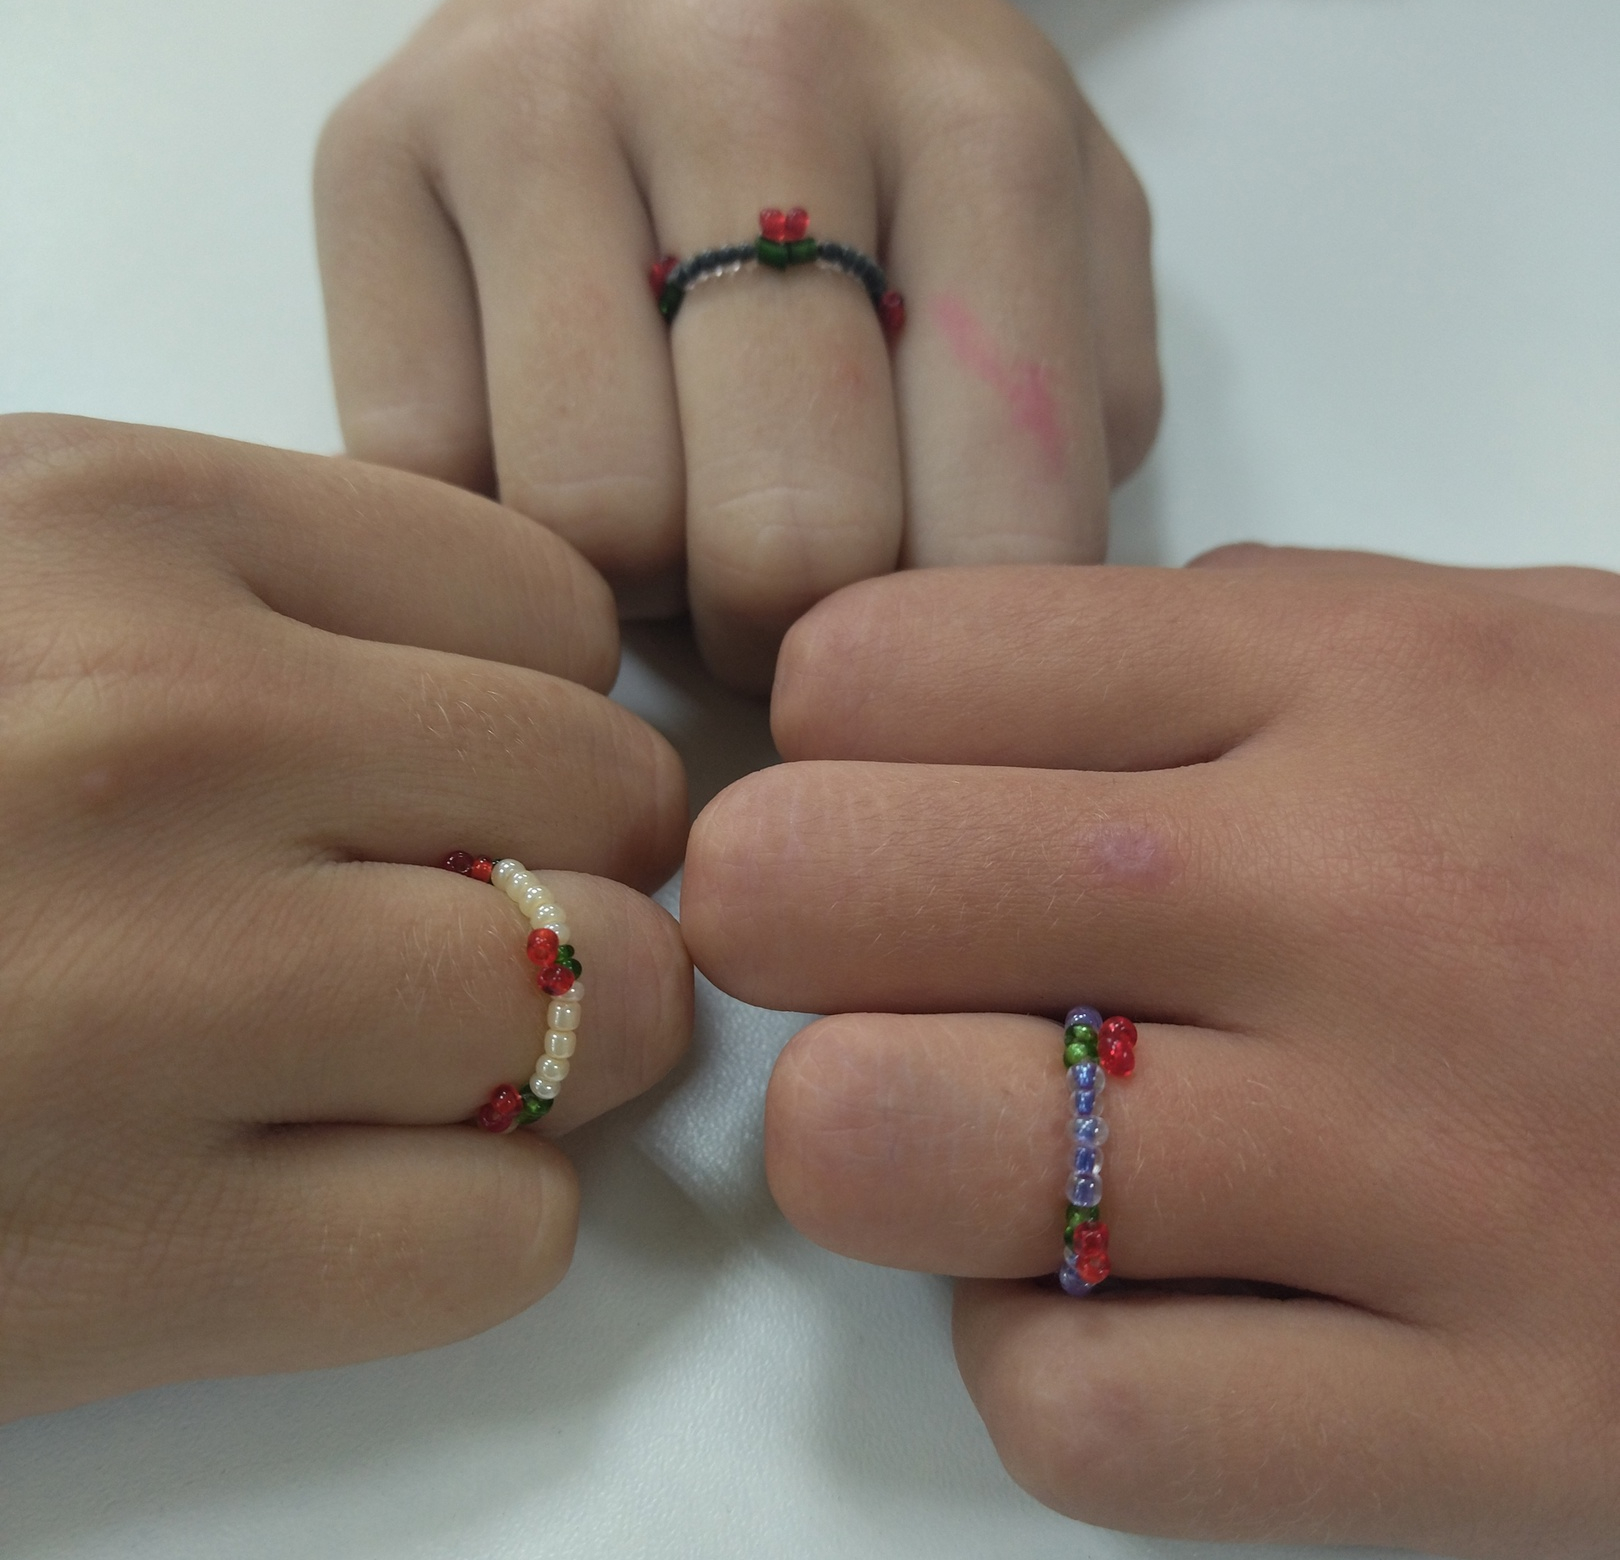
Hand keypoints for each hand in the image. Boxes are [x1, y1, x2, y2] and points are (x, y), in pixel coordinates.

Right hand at [0, 416, 689, 1423]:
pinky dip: (485, 1222)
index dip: (550, 707)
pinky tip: (363, 1194)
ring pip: (600, 1012)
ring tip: (447, 1061)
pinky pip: (494, 1234)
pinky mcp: (116, 1264)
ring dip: (573, 1051)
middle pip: (612, 804)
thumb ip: (248, 595)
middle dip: (600, 877)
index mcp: (127, 529)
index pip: (552, 604)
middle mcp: (165, 736)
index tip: (490, 774)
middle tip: (504, 922)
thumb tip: (511, 690)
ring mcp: (151, 999)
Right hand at [314, 0, 1159, 688]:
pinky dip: (488, 511)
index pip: (995, 535)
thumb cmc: (880, 140)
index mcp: (978, 130)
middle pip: (782, 544)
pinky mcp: (373, 147)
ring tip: (658, 501)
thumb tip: (982, 617)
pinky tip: (542, 437)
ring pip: (589, 519)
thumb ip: (1071, 419)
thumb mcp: (1051, 240)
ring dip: (632, 574)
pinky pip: (423, 470)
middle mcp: (756, 74)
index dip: (938, 655)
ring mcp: (542, 96)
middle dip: (781, 632)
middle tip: (763, 592)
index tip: (894, 645)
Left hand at [682, 552, 1619, 1556]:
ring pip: (896, 1147)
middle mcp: (1354, 895)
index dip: (812, 741)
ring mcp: (1425, 1172)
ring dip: (872, 1149)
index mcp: (1348, 672)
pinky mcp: (1508, 1427)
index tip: (858, 794)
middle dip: (780, 926)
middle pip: (819, 884)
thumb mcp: (1505, 648)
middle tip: (859, 963)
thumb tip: (965, 706)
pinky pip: (1087, 1420)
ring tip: (965, 1139)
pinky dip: (1037, 1366)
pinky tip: (1111, 1309)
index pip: (877, 668)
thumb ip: (1231, 657)